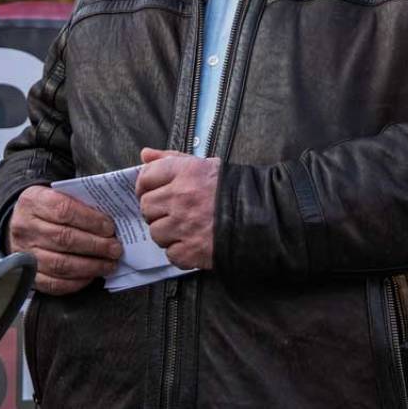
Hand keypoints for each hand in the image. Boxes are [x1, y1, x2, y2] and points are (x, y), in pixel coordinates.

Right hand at [7, 185, 121, 294]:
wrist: (20, 225)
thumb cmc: (46, 209)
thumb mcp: (57, 194)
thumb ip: (79, 203)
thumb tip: (109, 221)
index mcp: (33, 201)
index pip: (63, 210)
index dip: (90, 220)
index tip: (109, 227)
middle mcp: (25, 228)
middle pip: (64, 238)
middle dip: (95, 245)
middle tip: (115, 249)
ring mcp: (25, 253)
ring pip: (60, 263)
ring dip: (91, 266)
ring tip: (109, 264)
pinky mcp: (29, 275)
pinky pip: (54, 284)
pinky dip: (77, 282)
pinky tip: (91, 276)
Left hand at [135, 149, 219, 269]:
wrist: (263, 216)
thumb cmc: (231, 188)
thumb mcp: (203, 164)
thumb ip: (171, 158)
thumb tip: (144, 154)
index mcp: (184, 172)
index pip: (146, 177)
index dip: (144, 186)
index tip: (149, 192)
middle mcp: (181, 197)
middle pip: (146, 207)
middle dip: (155, 211)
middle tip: (169, 213)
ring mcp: (185, 225)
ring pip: (155, 232)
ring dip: (165, 233)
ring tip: (182, 229)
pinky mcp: (193, 250)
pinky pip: (170, 254)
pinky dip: (179, 252)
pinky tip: (191, 244)